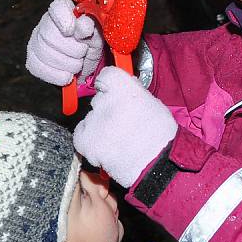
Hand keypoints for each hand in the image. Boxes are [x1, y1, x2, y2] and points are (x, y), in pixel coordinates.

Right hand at [26, 0, 103, 85]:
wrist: (85, 64)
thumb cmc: (89, 43)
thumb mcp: (96, 33)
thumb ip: (91, 26)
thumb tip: (83, 25)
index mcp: (63, 10)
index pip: (57, 7)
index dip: (65, 20)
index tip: (73, 31)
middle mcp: (45, 23)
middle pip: (49, 35)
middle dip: (73, 49)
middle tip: (83, 52)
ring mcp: (35, 41)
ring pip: (44, 53)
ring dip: (68, 64)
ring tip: (78, 64)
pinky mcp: (32, 60)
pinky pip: (39, 68)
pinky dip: (57, 75)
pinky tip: (68, 76)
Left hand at [73, 67, 177, 187]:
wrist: (156, 166)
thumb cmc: (161, 138)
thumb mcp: (154, 105)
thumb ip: (135, 93)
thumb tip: (126, 88)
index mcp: (125, 89)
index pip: (107, 75)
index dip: (109, 84)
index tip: (112, 91)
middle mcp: (106, 101)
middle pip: (99, 98)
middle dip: (108, 108)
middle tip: (122, 123)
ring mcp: (94, 121)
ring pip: (91, 117)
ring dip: (99, 125)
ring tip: (117, 140)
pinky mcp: (85, 140)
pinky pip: (80, 132)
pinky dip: (88, 137)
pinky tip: (104, 145)